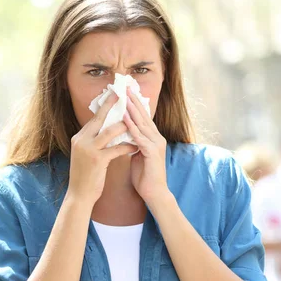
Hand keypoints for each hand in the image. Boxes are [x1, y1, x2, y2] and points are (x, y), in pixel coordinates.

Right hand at [68, 93, 138, 206]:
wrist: (79, 195)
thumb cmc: (85, 176)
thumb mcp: (85, 155)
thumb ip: (92, 141)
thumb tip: (104, 129)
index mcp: (79, 138)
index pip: (94, 119)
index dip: (105, 107)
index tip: (113, 96)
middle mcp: (81, 140)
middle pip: (99, 118)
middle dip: (112, 106)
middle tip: (123, 95)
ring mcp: (88, 149)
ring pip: (110, 131)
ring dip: (125, 126)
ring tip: (136, 123)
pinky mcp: (97, 160)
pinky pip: (116, 148)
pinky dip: (127, 146)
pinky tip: (136, 146)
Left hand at [123, 87, 168, 204]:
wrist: (154, 194)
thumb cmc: (145, 176)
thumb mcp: (137, 155)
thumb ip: (134, 143)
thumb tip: (125, 135)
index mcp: (153, 138)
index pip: (143, 117)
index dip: (135, 104)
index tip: (127, 92)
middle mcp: (157, 138)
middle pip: (144, 115)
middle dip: (134, 101)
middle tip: (126, 86)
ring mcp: (156, 144)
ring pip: (143, 123)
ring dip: (132, 109)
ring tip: (124, 96)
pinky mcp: (152, 152)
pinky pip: (140, 136)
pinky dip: (131, 125)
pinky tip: (124, 117)